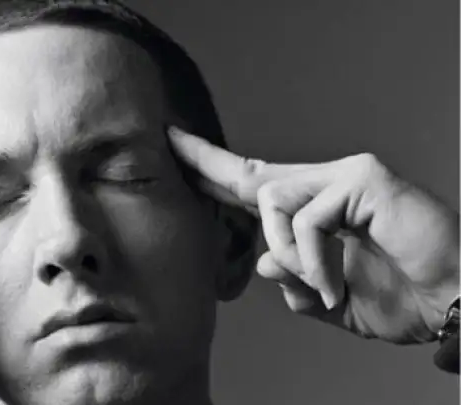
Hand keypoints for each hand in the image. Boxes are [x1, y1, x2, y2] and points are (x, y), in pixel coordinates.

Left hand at [169, 127, 458, 343]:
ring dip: (287, 253)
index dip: (216, 174)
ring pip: (273, 201)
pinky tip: (336, 287)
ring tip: (320, 286)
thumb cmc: (404, 299)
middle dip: (207, 162)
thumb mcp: (331, 298)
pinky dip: (315, 262)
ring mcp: (346, 176)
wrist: (455, 304)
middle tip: (170, 141)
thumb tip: (265, 260)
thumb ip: (297, 281)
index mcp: (319, 209)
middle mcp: (329, 182)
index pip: (257, 188)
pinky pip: (308, 220)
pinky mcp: (363, 179)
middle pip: (254, 171)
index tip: (179, 155)